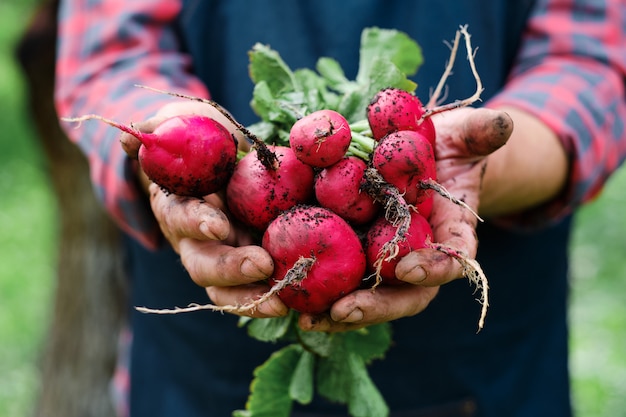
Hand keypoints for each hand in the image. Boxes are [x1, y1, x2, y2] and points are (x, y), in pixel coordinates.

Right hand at [121, 100, 287, 317]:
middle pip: (202, 264)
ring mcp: (220, 256)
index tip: (217, 225)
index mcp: (177, 204)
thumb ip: (161, 126)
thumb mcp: (184, 121)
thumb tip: (129, 138)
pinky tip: (294, 302)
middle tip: (262, 264)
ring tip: (281, 302)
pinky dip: (271, 297)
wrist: (221, 156)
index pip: (180, 218)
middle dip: (230, 268)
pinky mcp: (246, 264)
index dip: (196, 223)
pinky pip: (254, 290)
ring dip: (251, 297)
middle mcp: (194, 239)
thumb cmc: (201, 136)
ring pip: (225, 288)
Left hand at [299, 107, 511, 331]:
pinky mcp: (359, 251)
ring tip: (307, 318)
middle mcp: (421, 254)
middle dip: (377, 305)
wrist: (426, 156)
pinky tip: (288, 299)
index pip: (454, 258)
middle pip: (404, 292)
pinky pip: (341, 276)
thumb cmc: (450, 146)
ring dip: (340, 311)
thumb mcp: (467, 134)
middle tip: (345, 310)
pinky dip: (318, 290)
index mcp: (452, 232)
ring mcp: (389, 257)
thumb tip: (502, 124)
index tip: (408, 267)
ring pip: (370, 294)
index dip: (435, 267)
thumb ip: (482, 132)